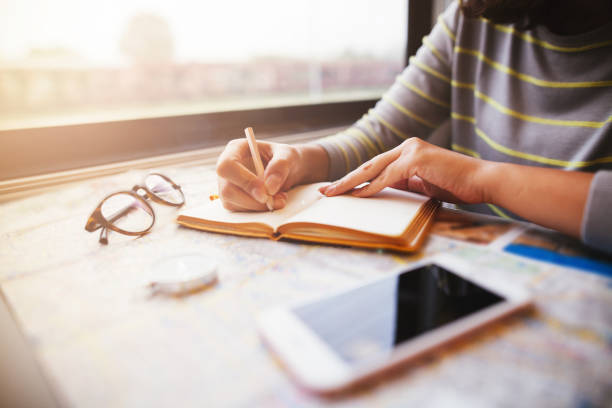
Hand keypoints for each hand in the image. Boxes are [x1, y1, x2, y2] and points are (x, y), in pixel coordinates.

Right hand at [216, 139, 327, 210]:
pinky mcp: (232, 199)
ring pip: (233, 203)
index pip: (227, 166)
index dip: (243, 181)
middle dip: (254, 200)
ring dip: (258, 207)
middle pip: (227, 190)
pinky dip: (258, 210)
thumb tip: (269, 187)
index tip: (264, 193)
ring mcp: (226, 185)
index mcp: (235, 149)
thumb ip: (280, 167)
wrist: (288, 170)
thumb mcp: (288, 156)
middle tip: (277, 200)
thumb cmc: (285, 158)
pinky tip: (272, 202)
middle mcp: (227, 168)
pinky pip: (240, 211)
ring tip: (279, 198)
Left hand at [320, 137, 490, 203]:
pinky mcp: (417, 159)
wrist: (482, 181)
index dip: (355, 179)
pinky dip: (372, 186)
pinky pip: (388, 176)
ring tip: (333, 193)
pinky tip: (357, 195)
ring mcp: (411, 150)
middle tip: (325, 191)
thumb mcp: (424, 185)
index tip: (338, 189)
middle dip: (345, 179)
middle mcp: (407, 146)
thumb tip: (381, 191)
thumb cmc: (457, 185)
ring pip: (373, 169)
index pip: (375, 166)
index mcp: (408, 151)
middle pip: (368, 165)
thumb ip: (404, 184)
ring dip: (351, 183)